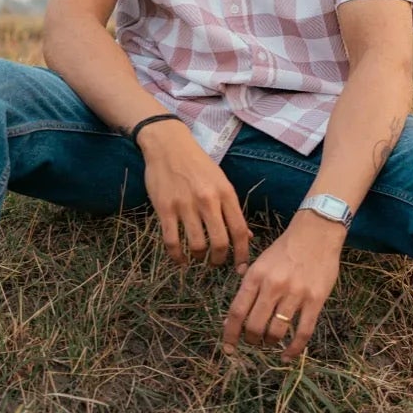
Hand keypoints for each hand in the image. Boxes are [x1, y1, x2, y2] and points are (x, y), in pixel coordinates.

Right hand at [138, 119, 250, 269]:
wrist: (168, 145)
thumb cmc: (198, 164)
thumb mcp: (221, 182)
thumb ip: (232, 210)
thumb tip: (247, 237)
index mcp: (226, 194)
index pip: (239, 231)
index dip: (242, 254)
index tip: (240, 267)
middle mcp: (208, 200)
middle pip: (219, 242)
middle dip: (219, 260)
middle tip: (216, 264)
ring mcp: (185, 205)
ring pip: (196, 245)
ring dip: (199, 258)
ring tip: (199, 258)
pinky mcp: (165, 208)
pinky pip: (172, 241)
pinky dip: (177, 256)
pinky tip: (181, 260)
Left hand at [222, 210, 344, 357]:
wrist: (317, 233)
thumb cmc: (286, 248)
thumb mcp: (260, 261)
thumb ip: (247, 285)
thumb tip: (233, 314)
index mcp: (256, 276)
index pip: (237, 311)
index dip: (230, 333)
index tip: (229, 347)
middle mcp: (272, 286)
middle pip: (254, 326)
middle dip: (252, 340)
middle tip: (255, 342)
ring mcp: (295, 293)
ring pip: (276, 332)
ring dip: (270, 343)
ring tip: (270, 342)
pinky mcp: (315, 300)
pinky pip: (303, 331)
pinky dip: (294, 348)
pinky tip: (287, 355)